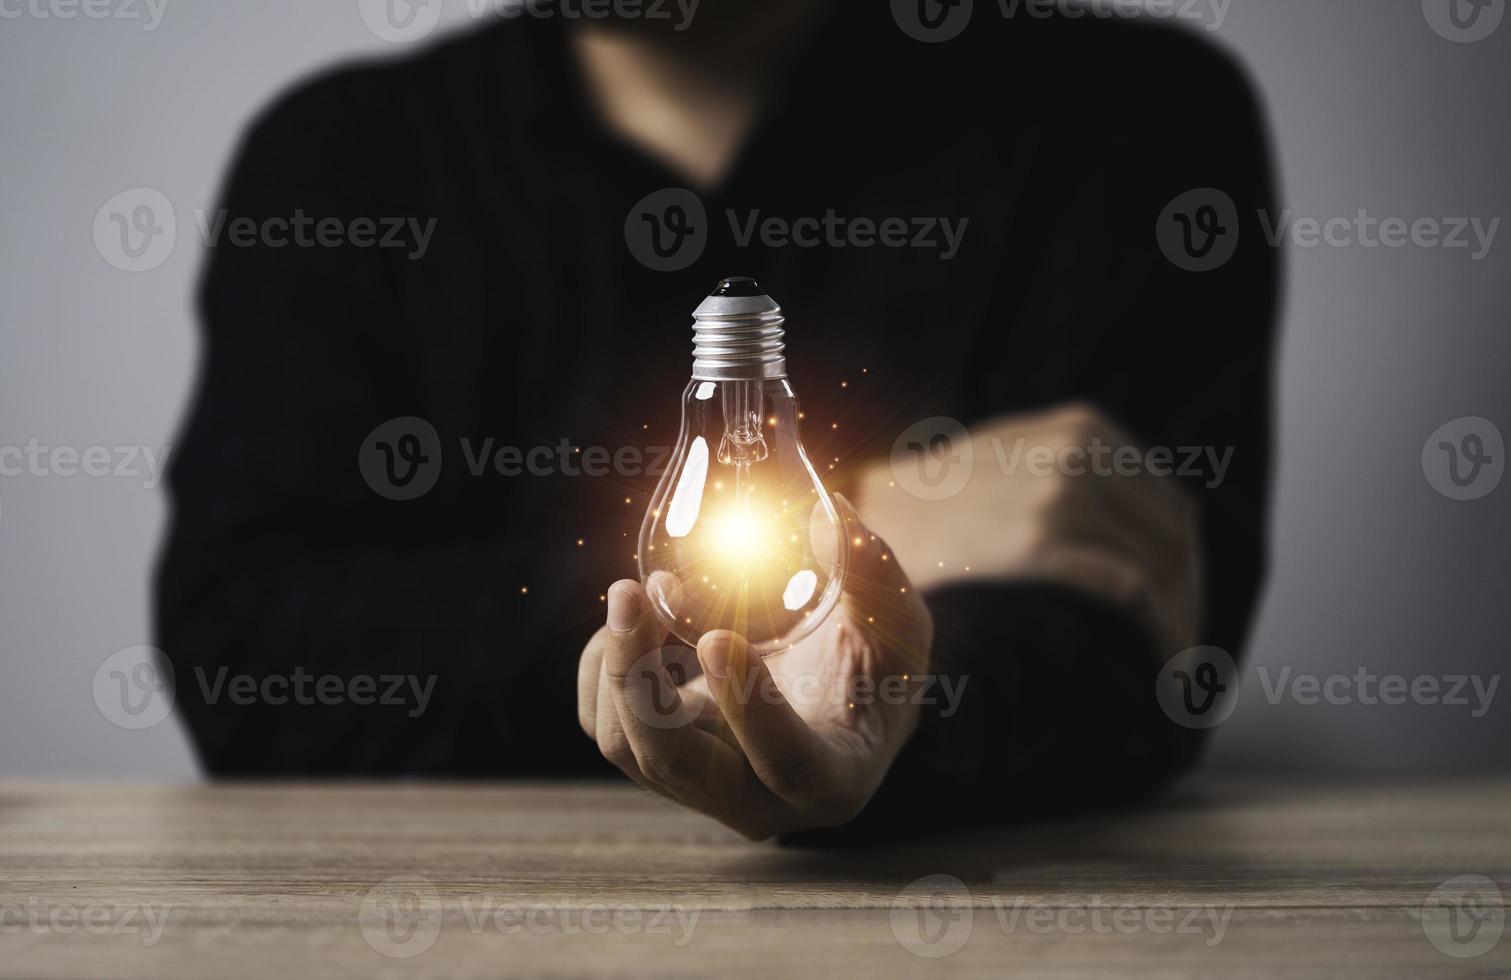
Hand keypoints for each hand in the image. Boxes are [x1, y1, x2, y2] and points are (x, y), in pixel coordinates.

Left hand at [576, 500, 932, 839]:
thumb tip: (832, 512)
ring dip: (618, 660)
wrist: (838, 706)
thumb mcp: (896, 624)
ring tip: (641, 591)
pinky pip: (604, 721)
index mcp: (830, 781)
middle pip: (671, 761)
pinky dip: (606, 662)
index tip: (717, 637)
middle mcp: (755, 803)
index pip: (785, 762)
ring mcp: (697, 787)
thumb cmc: (877, 668)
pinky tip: (638, 613)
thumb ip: (874, 574)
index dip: (749, 707)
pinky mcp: (657, 759)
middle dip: (639, 677)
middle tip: (634, 593)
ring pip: (623, 742)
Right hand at [851, 402, 1201, 659]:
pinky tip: (1160, 666)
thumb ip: (1078, 473)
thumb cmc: (936, 505)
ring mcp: (1063, 494)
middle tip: (1184, 652)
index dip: (1186, 567)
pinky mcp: (1042, 542)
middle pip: (1173, 539)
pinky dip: (1160, 631)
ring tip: (1173, 668)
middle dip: (1188, 599)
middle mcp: (1082, 452)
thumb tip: (1141, 528)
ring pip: (1161, 569)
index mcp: (1084, 428)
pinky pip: (1133, 591)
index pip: (1168, 506)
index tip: (1183, 611)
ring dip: (1179, 623)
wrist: (864, 516)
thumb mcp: (1015, 457)